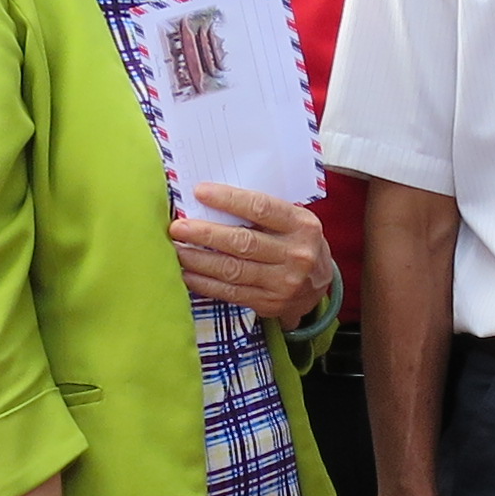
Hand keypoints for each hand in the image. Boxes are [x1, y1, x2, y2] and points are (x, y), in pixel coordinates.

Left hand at [171, 181, 334, 324]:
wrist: (318, 284)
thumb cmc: (296, 241)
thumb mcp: (293, 220)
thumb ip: (262, 211)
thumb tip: (212, 200)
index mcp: (302, 225)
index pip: (261, 208)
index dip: (228, 200)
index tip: (200, 192)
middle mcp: (296, 255)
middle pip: (242, 242)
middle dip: (205, 234)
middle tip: (178, 227)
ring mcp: (283, 283)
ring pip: (232, 270)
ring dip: (199, 260)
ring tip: (176, 250)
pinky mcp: (269, 303)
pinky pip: (230, 293)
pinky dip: (205, 283)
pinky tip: (186, 274)